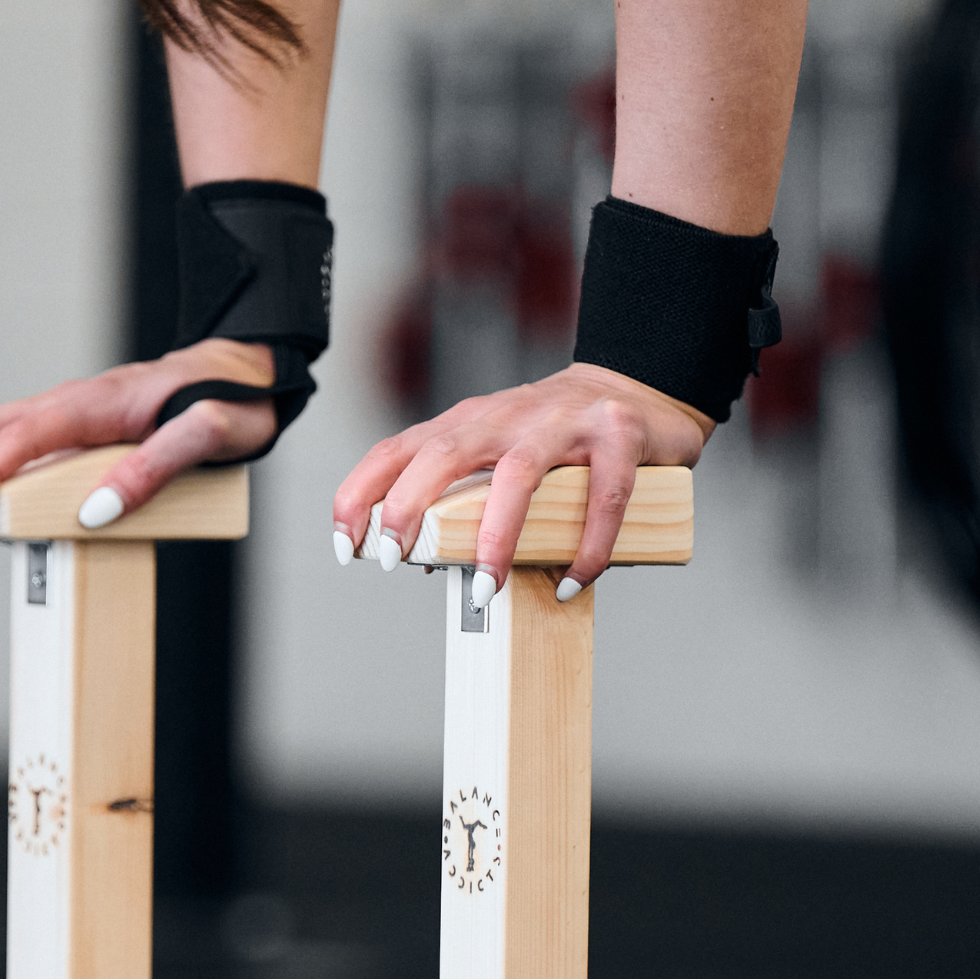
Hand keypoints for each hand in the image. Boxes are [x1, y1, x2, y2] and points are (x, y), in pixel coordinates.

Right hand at [0, 339, 275, 583]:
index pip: (17, 438)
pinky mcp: (65, 434)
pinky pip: (6, 455)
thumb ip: (156, 468)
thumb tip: (94, 510)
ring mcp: (61, 418)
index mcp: (92, 404)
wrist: (242, 373)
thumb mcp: (210, 436)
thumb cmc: (231, 402)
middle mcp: (65, 405)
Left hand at [331, 364, 710, 601]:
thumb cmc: (555, 435)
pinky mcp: (616, 434)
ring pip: (517, 475)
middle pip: (441, 454)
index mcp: (467, 423)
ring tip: (484, 589)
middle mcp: (506, 416)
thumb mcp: (496, 455)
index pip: (394, 451)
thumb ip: (462, 496)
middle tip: (393, 560)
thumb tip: (427, 563)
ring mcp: (562, 422)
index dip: (360, 496)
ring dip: (494, 538)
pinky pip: (601, 496)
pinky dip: (588, 546)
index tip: (345, 546)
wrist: (634, 389)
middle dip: (406, 508)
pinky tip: (574, 581)